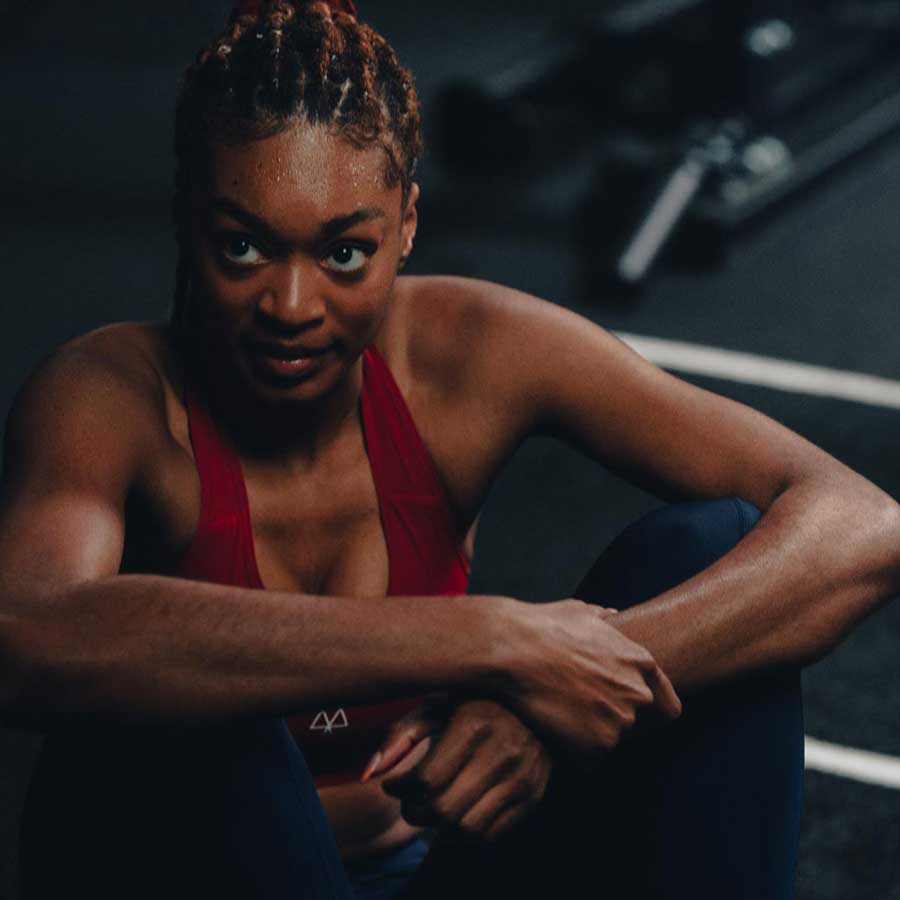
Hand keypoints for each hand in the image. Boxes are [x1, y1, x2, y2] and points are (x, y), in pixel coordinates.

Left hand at [362, 698, 551, 841]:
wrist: (534, 701)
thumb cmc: (473, 702)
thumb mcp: (436, 705)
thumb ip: (400, 736)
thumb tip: (368, 774)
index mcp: (474, 723)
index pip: (425, 780)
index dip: (399, 790)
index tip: (393, 785)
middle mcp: (502, 751)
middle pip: (443, 811)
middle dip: (415, 812)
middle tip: (409, 801)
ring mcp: (522, 776)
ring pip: (467, 830)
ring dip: (440, 829)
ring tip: (433, 808)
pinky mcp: (533, 795)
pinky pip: (492, 835)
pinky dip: (467, 833)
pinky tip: (459, 811)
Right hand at [505, 599, 681, 760]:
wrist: (513, 649)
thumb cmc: (543, 627)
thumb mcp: (581, 612)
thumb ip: (604, 620)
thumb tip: (612, 616)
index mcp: (641, 662)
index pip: (668, 706)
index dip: (649, 713)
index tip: (630, 714)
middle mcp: (638, 693)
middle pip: (639, 725)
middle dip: (613, 721)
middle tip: (579, 710)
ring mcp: (619, 721)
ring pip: (610, 741)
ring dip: (588, 735)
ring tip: (557, 715)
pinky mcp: (596, 745)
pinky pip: (587, 759)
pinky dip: (571, 752)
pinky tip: (549, 728)